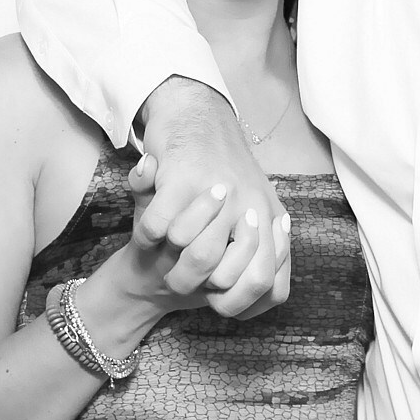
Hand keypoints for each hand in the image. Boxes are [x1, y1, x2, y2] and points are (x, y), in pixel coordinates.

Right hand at [132, 78, 292, 317]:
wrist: (195, 115)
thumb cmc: (219, 173)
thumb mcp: (251, 206)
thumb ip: (258, 250)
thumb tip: (265, 295)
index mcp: (270, 219)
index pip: (269, 287)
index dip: (241, 303)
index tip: (218, 296)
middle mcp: (252, 208)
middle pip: (231, 279)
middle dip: (202, 286)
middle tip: (188, 273)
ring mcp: (221, 196)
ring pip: (198, 258)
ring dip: (176, 260)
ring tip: (169, 246)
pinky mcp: (184, 180)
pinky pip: (162, 230)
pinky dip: (149, 236)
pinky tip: (149, 229)